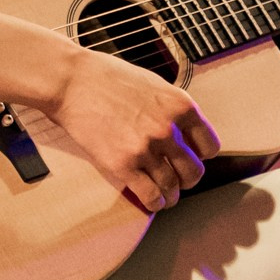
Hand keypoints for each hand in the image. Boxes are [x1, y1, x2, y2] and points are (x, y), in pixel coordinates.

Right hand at [48, 47, 220, 215]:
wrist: (70, 81)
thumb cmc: (105, 77)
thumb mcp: (151, 84)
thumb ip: (170, 108)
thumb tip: (181, 129)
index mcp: (180, 105)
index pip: (209, 145)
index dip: (200, 154)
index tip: (191, 156)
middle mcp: (168, 129)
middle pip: (194, 171)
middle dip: (186, 178)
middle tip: (177, 178)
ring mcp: (146, 149)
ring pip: (173, 187)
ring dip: (170, 195)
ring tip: (164, 194)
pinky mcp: (123, 165)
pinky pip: (150, 196)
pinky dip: (154, 202)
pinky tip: (150, 199)